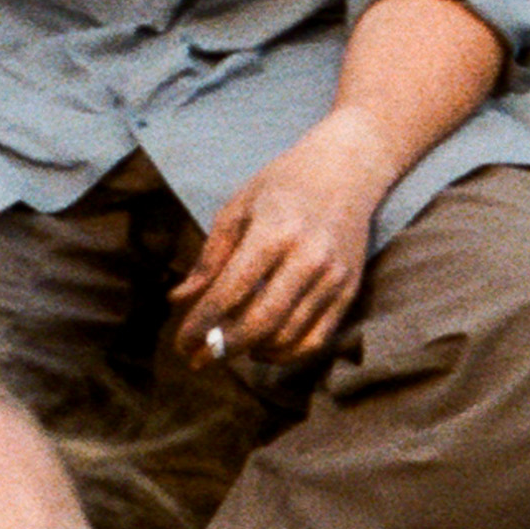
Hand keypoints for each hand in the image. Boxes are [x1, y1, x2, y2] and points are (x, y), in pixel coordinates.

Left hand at [170, 116, 395, 365]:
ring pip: (288, 336)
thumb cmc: (284, 184)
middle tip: (198, 360)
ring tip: (228, 349)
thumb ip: (210, 257)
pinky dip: (287, 354)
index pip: (230, 292)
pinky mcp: (350, 290)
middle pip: (260, 322)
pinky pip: (317, 339)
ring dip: (252, 352)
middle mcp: (308, 258)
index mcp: (274, 232)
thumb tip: (179, 300)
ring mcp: (333, 277)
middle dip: (223, 348)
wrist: (348, 168)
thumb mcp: (238, 208)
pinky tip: (264, 349)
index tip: (181, 343)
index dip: (201, 324)